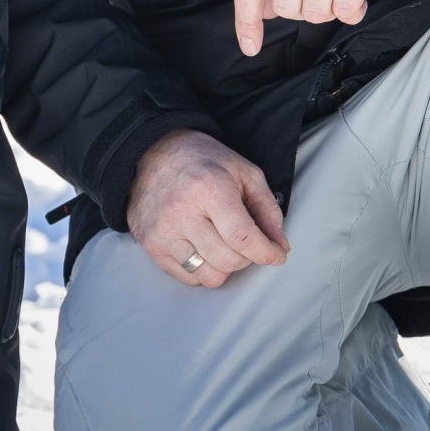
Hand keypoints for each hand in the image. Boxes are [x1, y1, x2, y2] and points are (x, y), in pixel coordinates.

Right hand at [125, 129, 288, 288]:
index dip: (265, 252)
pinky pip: (187, 278)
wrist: (156, 152)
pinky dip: (203, 269)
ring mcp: (162, 230)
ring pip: (208, 276)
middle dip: (247, 258)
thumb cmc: (204, 162)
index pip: (242, 236)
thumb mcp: (246, 173)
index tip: (276, 254)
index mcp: (209, 188)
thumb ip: (268, 211)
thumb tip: (279, 248)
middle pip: (227, 260)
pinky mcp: (150, 244)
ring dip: (225, 266)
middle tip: (246, 242)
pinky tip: (203, 247)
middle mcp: (181, 211)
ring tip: (223, 243)